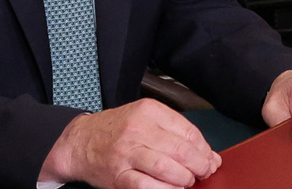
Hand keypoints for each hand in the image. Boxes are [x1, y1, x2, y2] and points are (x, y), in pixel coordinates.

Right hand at [41, 98, 220, 188]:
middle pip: (181, 150)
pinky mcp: (119, 174)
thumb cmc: (117, 129)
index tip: (209, 159)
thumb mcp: (145, 119)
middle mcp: (138, 129)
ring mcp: (127, 152)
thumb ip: (176, 133)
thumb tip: (209, 155)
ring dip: (184, 179)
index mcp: (149, 111)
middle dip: (199, 166)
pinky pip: (147, 186)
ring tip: (187, 181)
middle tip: (202, 172)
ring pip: (166, 168)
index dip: (204, 149)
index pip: (188, 131)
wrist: (81, 141)